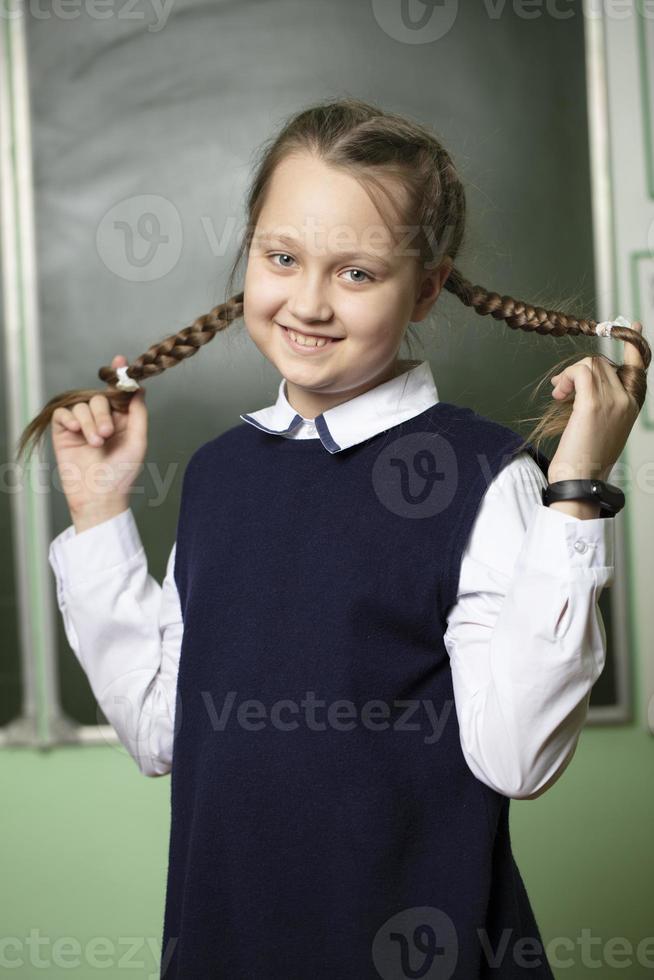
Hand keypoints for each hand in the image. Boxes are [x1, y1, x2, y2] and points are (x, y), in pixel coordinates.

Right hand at [51, 354, 147, 514]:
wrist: (100, 496)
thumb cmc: (122, 473)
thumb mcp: (137, 441)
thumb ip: (138, 413)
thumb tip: (139, 388)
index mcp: (121, 418)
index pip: (118, 392)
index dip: (118, 375)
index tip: (120, 360)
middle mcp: (101, 418)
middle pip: (98, 396)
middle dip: (103, 413)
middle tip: (106, 435)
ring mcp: (82, 424)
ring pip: (81, 404)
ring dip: (89, 422)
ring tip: (95, 444)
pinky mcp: (64, 432)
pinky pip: (63, 413)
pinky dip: (70, 418)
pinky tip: (76, 431)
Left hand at [546, 322, 644, 483]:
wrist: (581, 478)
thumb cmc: (587, 455)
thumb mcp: (603, 424)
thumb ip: (602, 400)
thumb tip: (583, 379)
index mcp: (633, 403)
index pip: (638, 365)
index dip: (633, 344)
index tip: (630, 326)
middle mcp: (627, 399)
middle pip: (603, 362)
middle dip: (580, 370)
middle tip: (563, 389)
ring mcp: (613, 400)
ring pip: (591, 364)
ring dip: (570, 375)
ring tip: (560, 394)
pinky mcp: (593, 404)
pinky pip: (581, 371)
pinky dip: (566, 377)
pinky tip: (560, 394)